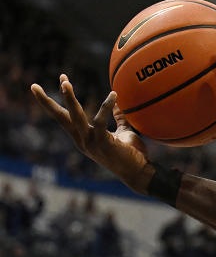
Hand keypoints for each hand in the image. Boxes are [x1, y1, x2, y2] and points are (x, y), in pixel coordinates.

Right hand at [30, 75, 151, 192]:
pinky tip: (113, 95)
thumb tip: (117, 103)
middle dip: (46, 102)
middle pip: (60, 118)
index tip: (58, 82)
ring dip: (68, 99)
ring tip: (64, 83)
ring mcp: (90, 143)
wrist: (140, 173)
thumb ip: (118, 119)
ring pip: (74, 117)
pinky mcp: (102, 143)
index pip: (65, 118)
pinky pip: (100, 121)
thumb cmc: (133, 154)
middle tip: (34, 86)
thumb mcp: (123, 133)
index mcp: (84, 138)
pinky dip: (106, 107)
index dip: (58, 102)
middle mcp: (82, 140)